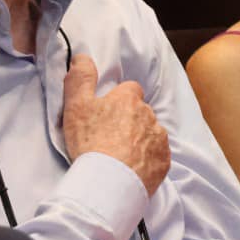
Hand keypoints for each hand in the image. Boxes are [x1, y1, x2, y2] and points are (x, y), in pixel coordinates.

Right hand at [61, 54, 170, 194]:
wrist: (108, 182)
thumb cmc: (90, 142)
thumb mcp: (76, 106)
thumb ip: (80, 78)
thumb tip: (83, 57)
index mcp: (128, 98)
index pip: (129, 89)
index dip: (118, 100)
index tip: (106, 114)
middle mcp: (149, 114)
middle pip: (141, 112)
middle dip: (129, 121)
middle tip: (109, 138)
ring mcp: (159, 138)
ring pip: (150, 133)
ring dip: (140, 140)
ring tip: (120, 155)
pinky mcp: (164, 161)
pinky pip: (157, 155)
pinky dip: (147, 159)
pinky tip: (131, 168)